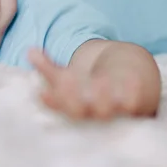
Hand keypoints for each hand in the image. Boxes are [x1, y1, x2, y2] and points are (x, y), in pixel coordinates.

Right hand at [28, 49, 142, 119]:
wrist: (131, 99)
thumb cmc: (91, 90)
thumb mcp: (68, 79)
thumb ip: (48, 68)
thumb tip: (30, 51)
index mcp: (74, 110)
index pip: (60, 108)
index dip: (52, 101)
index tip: (41, 94)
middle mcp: (92, 116)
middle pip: (80, 111)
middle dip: (73, 96)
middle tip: (68, 78)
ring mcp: (114, 113)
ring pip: (106, 109)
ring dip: (103, 96)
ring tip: (100, 81)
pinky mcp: (136, 108)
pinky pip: (135, 103)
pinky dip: (133, 92)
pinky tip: (131, 79)